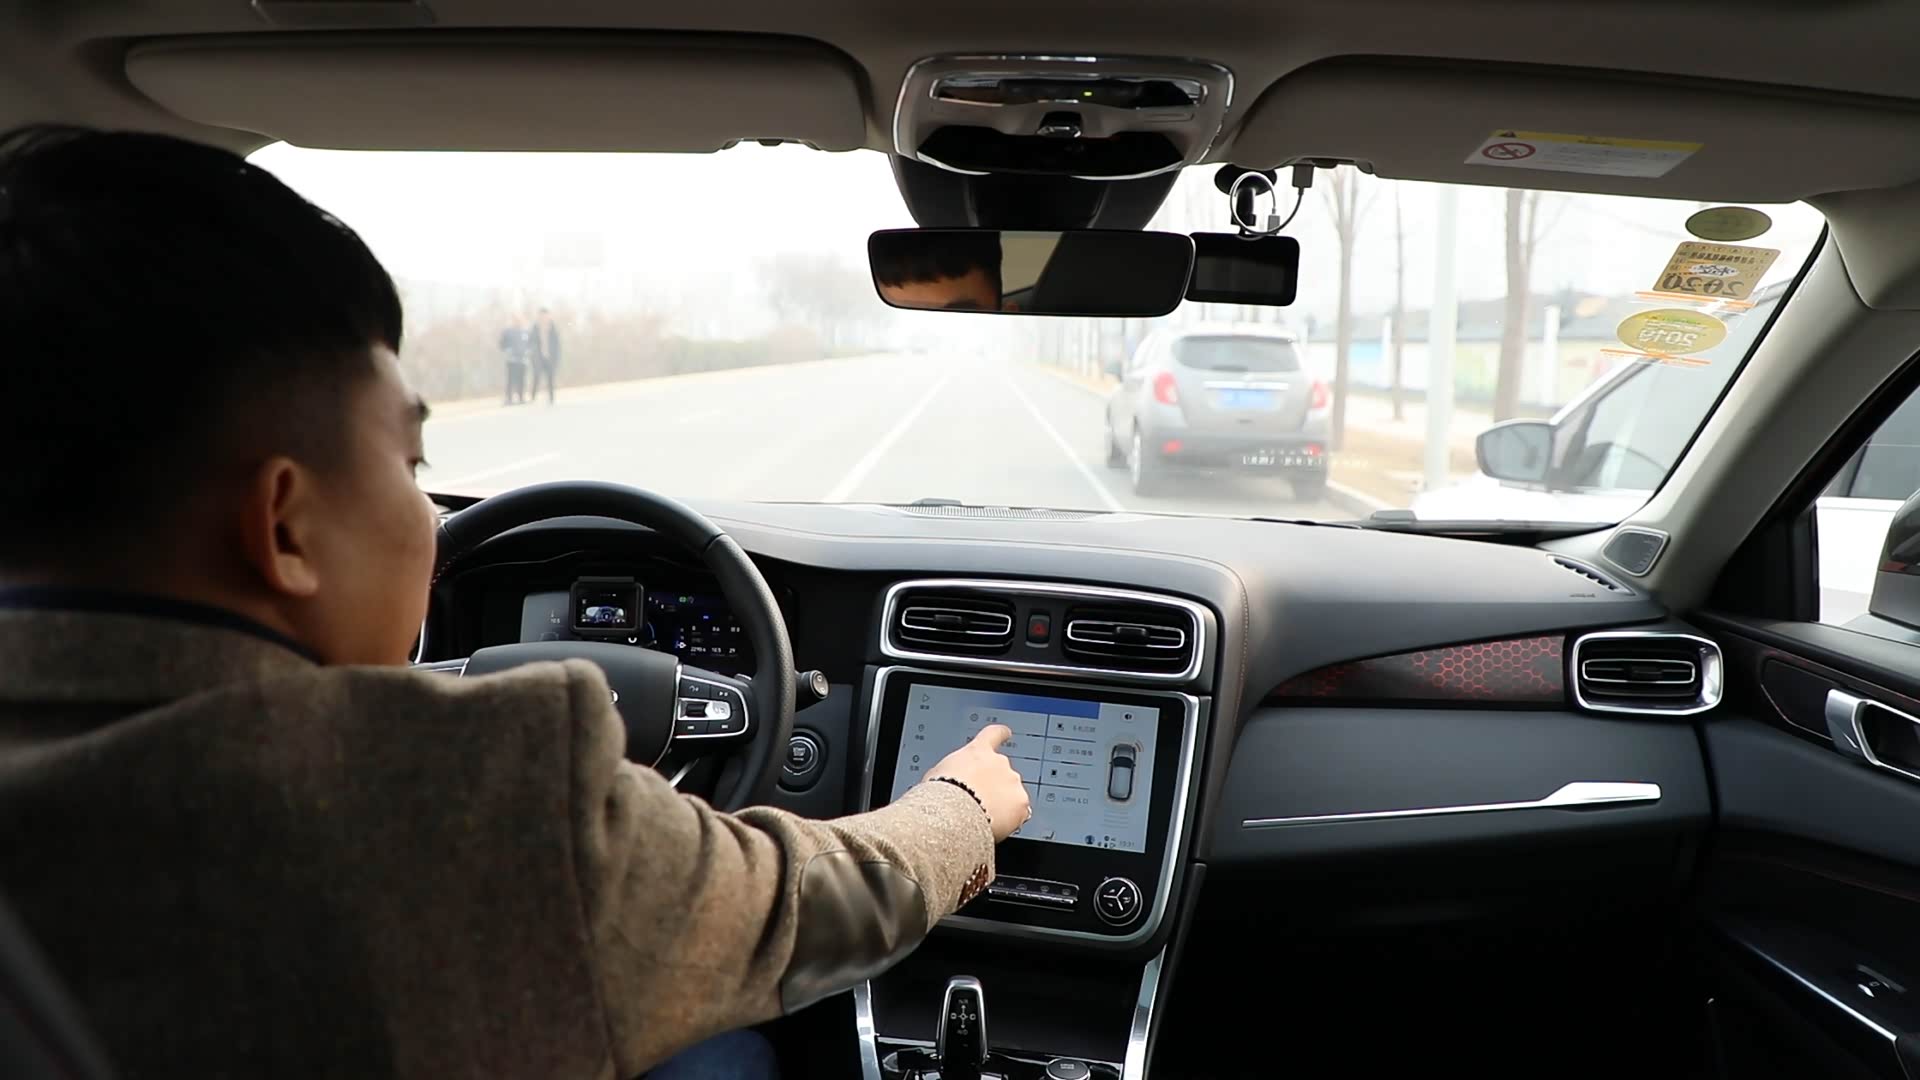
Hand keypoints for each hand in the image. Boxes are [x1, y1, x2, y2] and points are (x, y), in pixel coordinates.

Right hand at [926, 724, 1030, 841]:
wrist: (952, 813)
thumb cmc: (939, 794)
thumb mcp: (938, 774)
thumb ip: (953, 772)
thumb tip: (951, 781)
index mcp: (977, 752)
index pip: (993, 735)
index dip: (1000, 734)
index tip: (1006, 733)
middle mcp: (999, 762)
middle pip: (1002, 772)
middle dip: (994, 786)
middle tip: (978, 803)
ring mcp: (1012, 782)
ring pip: (1012, 794)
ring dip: (1002, 804)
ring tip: (982, 819)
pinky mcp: (1021, 803)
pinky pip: (1020, 813)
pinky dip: (1012, 820)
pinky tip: (996, 828)